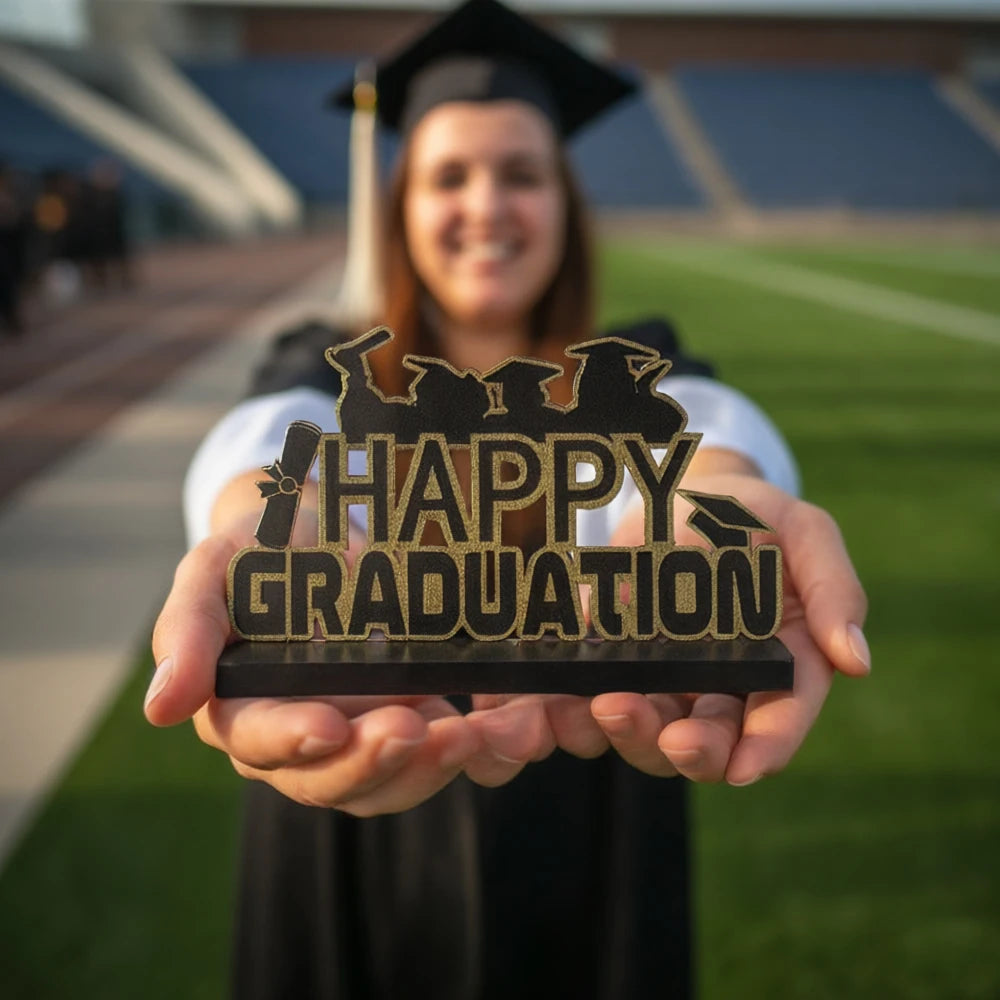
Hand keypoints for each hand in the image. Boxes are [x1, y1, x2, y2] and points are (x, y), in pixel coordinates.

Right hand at [146, 513, 559, 813]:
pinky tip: (488, 731)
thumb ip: (187, 631)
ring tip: (470, 738)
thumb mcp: (213, 570)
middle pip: (326, 778)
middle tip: (421, 730)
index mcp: (237, 708)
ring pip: (382, 783)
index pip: (258, 740)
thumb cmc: (254, 549)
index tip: (332, 726)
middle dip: (372, 761)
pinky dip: (458, 753)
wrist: (316, 534)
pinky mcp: (396, 726)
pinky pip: (425, 759)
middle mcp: (292, 739)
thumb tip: (160, 709)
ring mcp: (349, 738)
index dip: (293, 740)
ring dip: (426, 769)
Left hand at [587, 472, 868, 784]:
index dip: (768, 748)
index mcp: (784, 661)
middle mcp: (727, 685)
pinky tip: (565, 695)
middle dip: (694, 750)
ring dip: (634, 732)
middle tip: (670, 739)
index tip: (744, 770)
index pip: (783, 716)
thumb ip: (833, 590)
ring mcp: (670, 681)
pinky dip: (580, 708)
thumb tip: (856, 662)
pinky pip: (599, 701)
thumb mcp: (803, 533)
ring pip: (654, 733)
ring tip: (610, 705)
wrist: (680, 495)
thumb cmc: (754, 515)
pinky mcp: (620, 668)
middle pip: (715, 740)